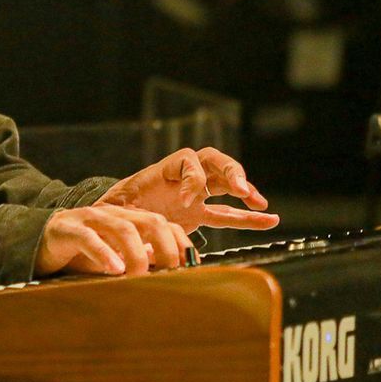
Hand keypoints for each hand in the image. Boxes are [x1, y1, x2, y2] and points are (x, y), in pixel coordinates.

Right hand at [34, 205, 192, 277]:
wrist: (37, 243)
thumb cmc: (80, 255)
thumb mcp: (114, 260)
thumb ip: (138, 261)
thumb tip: (166, 272)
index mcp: (128, 219)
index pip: (164, 224)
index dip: (180, 243)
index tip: (189, 268)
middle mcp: (113, 214)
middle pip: (151, 222)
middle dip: (167, 248)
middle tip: (171, 274)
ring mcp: (90, 218)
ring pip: (123, 228)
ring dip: (136, 254)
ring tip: (139, 276)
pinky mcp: (68, 228)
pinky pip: (89, 237)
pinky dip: (104, 253)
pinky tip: (114, 270)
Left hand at [99, 146, 277, 233]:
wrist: (113, 218)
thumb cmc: (111, 212)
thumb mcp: (110, 208)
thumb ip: (115, 212)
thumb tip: (114, 221)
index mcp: (161, 172)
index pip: (186, 160)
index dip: (193, 178)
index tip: (187, 201)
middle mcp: (181, 178)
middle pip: (213, 160)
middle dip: (230, 172)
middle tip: (240, 190)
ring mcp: (194, 194)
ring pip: (225, 182)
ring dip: (244, 189)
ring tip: (258, 201)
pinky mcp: (199, 214)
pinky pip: (229, 213)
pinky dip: (249, 217)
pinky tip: (269, 219)